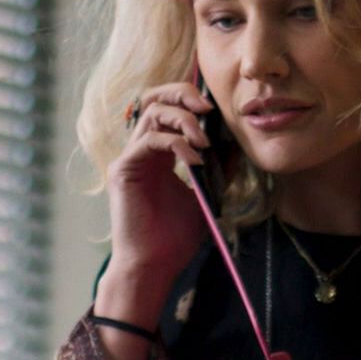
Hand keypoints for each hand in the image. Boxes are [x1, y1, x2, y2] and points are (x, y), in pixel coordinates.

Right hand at [107, 81, 220, 283]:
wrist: (154, 266)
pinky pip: (150, 141)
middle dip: (182, 94)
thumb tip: (237, 145)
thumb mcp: (206, 195)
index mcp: (159, 154)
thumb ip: (219, 169)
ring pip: (152, 113)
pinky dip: (175, 143)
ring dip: (183, 120)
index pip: (168, 108)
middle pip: (154, 98)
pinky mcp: (123, 170)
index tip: (216, 108)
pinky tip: (194, 161)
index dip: (189, 98)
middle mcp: (142, 150)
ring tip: (204, 141)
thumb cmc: (175, 237)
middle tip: (207, 107)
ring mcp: (130, 158)